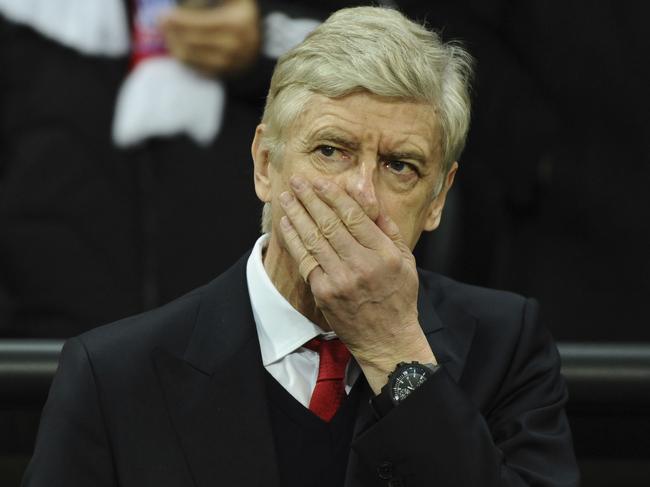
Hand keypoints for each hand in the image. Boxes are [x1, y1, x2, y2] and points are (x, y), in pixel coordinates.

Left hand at [160, 0, 259, 75]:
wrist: (256, 42)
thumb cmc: (240, 14)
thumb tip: (190, 3)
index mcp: (237, 24)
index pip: (201, 24)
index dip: (180, 20)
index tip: (164, 15)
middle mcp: (235, 46)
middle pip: (193, 41)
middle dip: (172, 32)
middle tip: (160, 23)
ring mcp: (229, 63)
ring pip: (191, 57)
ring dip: (174, 45)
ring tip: (166, 34)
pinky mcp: (223, 73)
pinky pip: (195, 67)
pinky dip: (182, 57)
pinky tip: (176, 46)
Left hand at [278, 175, 435, 393]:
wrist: (387, 339)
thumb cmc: (398, 296)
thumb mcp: (405, 260)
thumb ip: (387, 229)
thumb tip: (368, 199)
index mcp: (383, 254)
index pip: (354, 216)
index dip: (333, 196)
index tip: (320, 182)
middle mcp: (361, 265)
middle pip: (329, 223)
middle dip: (310, 199)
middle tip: (297, 181)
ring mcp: (340, 280)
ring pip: (313, 239)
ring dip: (297, 214)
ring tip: (287, 197)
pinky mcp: (324, 293)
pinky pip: (305, 260)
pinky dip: (294, 239)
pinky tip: (287, 224)